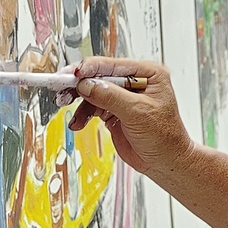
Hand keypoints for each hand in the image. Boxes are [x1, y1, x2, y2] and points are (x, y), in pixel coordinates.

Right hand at [69, 58, 197, 181]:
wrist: (165, 162)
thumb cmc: (164, 137)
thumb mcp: (138, 113)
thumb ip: (111, 96)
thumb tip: (87, 84)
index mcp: (147, 73)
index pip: (113, 65)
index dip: (91, 69)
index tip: (73, 74)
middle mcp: (134, 81)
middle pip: (99, 76)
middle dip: (80, 84)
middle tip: (62, 90)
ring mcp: (123, 96)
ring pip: (92, 92)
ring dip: (79, 102)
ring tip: (70, 111)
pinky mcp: (114, 111)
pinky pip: (92, 107)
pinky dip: (83, 114)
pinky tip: (77, 123)